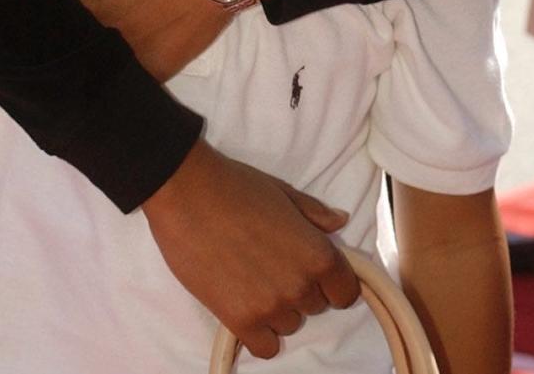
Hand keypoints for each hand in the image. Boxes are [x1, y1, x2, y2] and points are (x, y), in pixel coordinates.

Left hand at [42, 0, 228, 78]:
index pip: (45, 13)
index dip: (38, 12)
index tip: (33, 13)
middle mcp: (99, 33)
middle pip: (68, 43)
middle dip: (58, 40)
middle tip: (52, 36)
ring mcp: (127, 57)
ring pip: (95, 65)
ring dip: (86, 60)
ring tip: (79, 57)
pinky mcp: (154, 71)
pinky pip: (127, 79)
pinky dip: (117, 76)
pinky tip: (111, 74)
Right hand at [142, 139, 357, 358]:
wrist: (186, 192)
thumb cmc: (236, 186)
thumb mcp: (283, 192)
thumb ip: (315, 213)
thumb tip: (340, 222)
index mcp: (317, 252)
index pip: (346, 291)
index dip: (334, 283)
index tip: (318, 275)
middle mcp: (300, 285)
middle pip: (315, 306)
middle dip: (300, 289)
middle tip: (273, 265)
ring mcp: (271, 307)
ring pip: (289, 324)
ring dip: (277, 308)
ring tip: (252, 279)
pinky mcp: (240, 321)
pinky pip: (265, 347)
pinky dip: (259, 333)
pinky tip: (245, 307)